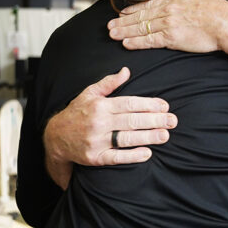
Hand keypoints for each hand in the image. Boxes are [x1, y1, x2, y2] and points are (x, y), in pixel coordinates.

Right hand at [43, 67, 176, 185]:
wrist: (55, 137)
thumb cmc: (76, 113)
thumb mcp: (89, 93)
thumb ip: (109, 83)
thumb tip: (126, 70)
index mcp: (100, 105)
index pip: (129, 103)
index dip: (149, 104)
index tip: (165, 106)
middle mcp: (98, 122)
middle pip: (131, 120)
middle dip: (154, 120)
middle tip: (172, 121)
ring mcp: (96, 141)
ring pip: (127, 138)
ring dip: (148, 137)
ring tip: (165, 136)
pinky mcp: (95, 157)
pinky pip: (116, 157)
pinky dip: (132, 156)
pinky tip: (147, 153)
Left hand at [106, 0, 227, 53]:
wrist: (226, 23)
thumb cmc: (217, 8)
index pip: (149, 4)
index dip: (134, 9)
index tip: (123, 13)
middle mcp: (167, 10)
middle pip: (141, 16)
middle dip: (123, 21)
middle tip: (109, 25)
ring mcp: (168, 24)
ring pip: (141, 28)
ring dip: (125, 31)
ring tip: (112, 35)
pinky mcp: (171, 38)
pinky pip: (149, 41)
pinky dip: (136, 42)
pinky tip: (126, 44)